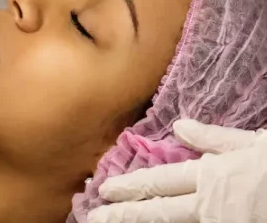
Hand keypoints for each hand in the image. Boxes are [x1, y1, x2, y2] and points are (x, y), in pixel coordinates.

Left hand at [88, 119, 266, 222]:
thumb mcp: (247, 144)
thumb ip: (211, 138)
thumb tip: (179, 126)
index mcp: (207, 176)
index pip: (158, 181)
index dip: (129, 186)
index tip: (104, 189)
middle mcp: (205, 204)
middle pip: (157, 211)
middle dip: (122, 214)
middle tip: (94, 217)